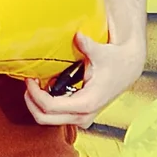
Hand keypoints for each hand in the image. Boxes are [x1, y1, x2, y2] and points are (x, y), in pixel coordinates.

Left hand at [25, 26, 145, 128]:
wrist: (127, 70)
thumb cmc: (114, 60)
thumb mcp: (101, 52)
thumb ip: (87, 46)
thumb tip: (77, 36)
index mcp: (86, 103)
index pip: (50, 106)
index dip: (34, 93)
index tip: (30, 78)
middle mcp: (83, 116)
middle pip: (44, 118)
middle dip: (31, 101)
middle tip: (29, 82)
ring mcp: (81, 119)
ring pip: (47, 120)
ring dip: (36, 104)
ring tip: (35, 84)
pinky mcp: (80, 116)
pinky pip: (55, 116)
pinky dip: (45, 105)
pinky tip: (45, 88)